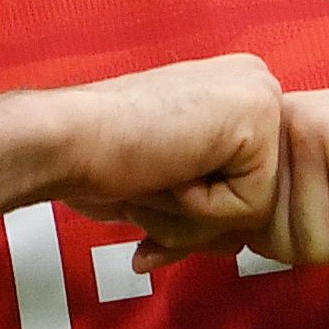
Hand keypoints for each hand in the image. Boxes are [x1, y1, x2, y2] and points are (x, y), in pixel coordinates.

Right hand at [37, 55, 282, 258]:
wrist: (68, 138)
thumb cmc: (102, 159)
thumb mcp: (170, 186)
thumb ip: (207, 208)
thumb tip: (237, 243)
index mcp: (235, 94)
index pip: (248, 185)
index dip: (195, 211)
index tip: (151, 188)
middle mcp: (254, 85)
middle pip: (257, 198)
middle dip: (196, 219)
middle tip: (148, 183)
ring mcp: (260, 96)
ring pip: (255, 209)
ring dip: (194, 217)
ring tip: (154, 172)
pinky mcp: (257, 119)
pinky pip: (249, 207)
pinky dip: (200, 209)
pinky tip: (166, 167)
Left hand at [159, 70, 328, 269]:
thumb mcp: (317, 191)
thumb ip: (242, 218)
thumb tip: (148, 255)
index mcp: (264, 134)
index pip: (222, 215)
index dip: (209, 240)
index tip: (153, 255)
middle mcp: (280, 128)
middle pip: (276, 243)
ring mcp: (315, 134)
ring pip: (316, 244)